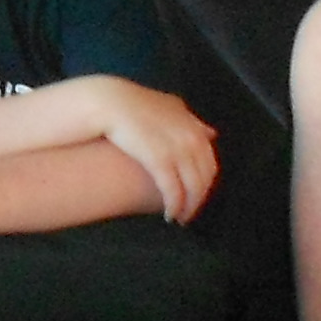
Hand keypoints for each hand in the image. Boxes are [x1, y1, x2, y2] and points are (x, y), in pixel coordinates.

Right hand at [89, 82, 219, 222]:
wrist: (108, 104)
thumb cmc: (136, 106)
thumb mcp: (170, 108)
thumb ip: (192, 122)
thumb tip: (211, 134)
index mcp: (195, 128)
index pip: (210, 164)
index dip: (205, 183)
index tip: (196, 194)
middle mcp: (192, 138)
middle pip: (204, 177)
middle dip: (199, 198)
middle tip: (190, 211)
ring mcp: (177, 149)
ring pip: (193, 187)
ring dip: (189, 206)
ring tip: (180, 217)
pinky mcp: (159, 160)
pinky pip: (174, 190)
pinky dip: (174, 205)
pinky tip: (169, 214)